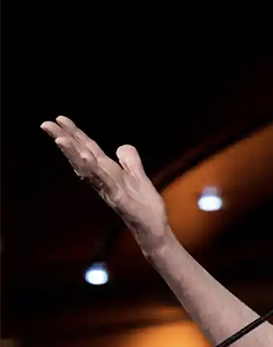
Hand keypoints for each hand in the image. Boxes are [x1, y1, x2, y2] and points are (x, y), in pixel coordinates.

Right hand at [41, 116, 171, 250]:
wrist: (153, 228)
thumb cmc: (143, 206)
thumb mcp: (139, 177)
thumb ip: (130, 162)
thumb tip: (121, 146)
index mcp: (108, 172)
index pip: (88, 149)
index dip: (75, 134)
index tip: (59, 118)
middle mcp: (103, 179)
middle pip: (81, 155)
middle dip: (65, 139)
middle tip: (46, 123)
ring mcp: (108, 189)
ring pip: (87, 169)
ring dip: (74, 154)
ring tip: (60, 139)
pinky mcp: (118, 199)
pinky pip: (105, 183)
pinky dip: (95, 172)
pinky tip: (86, 160)